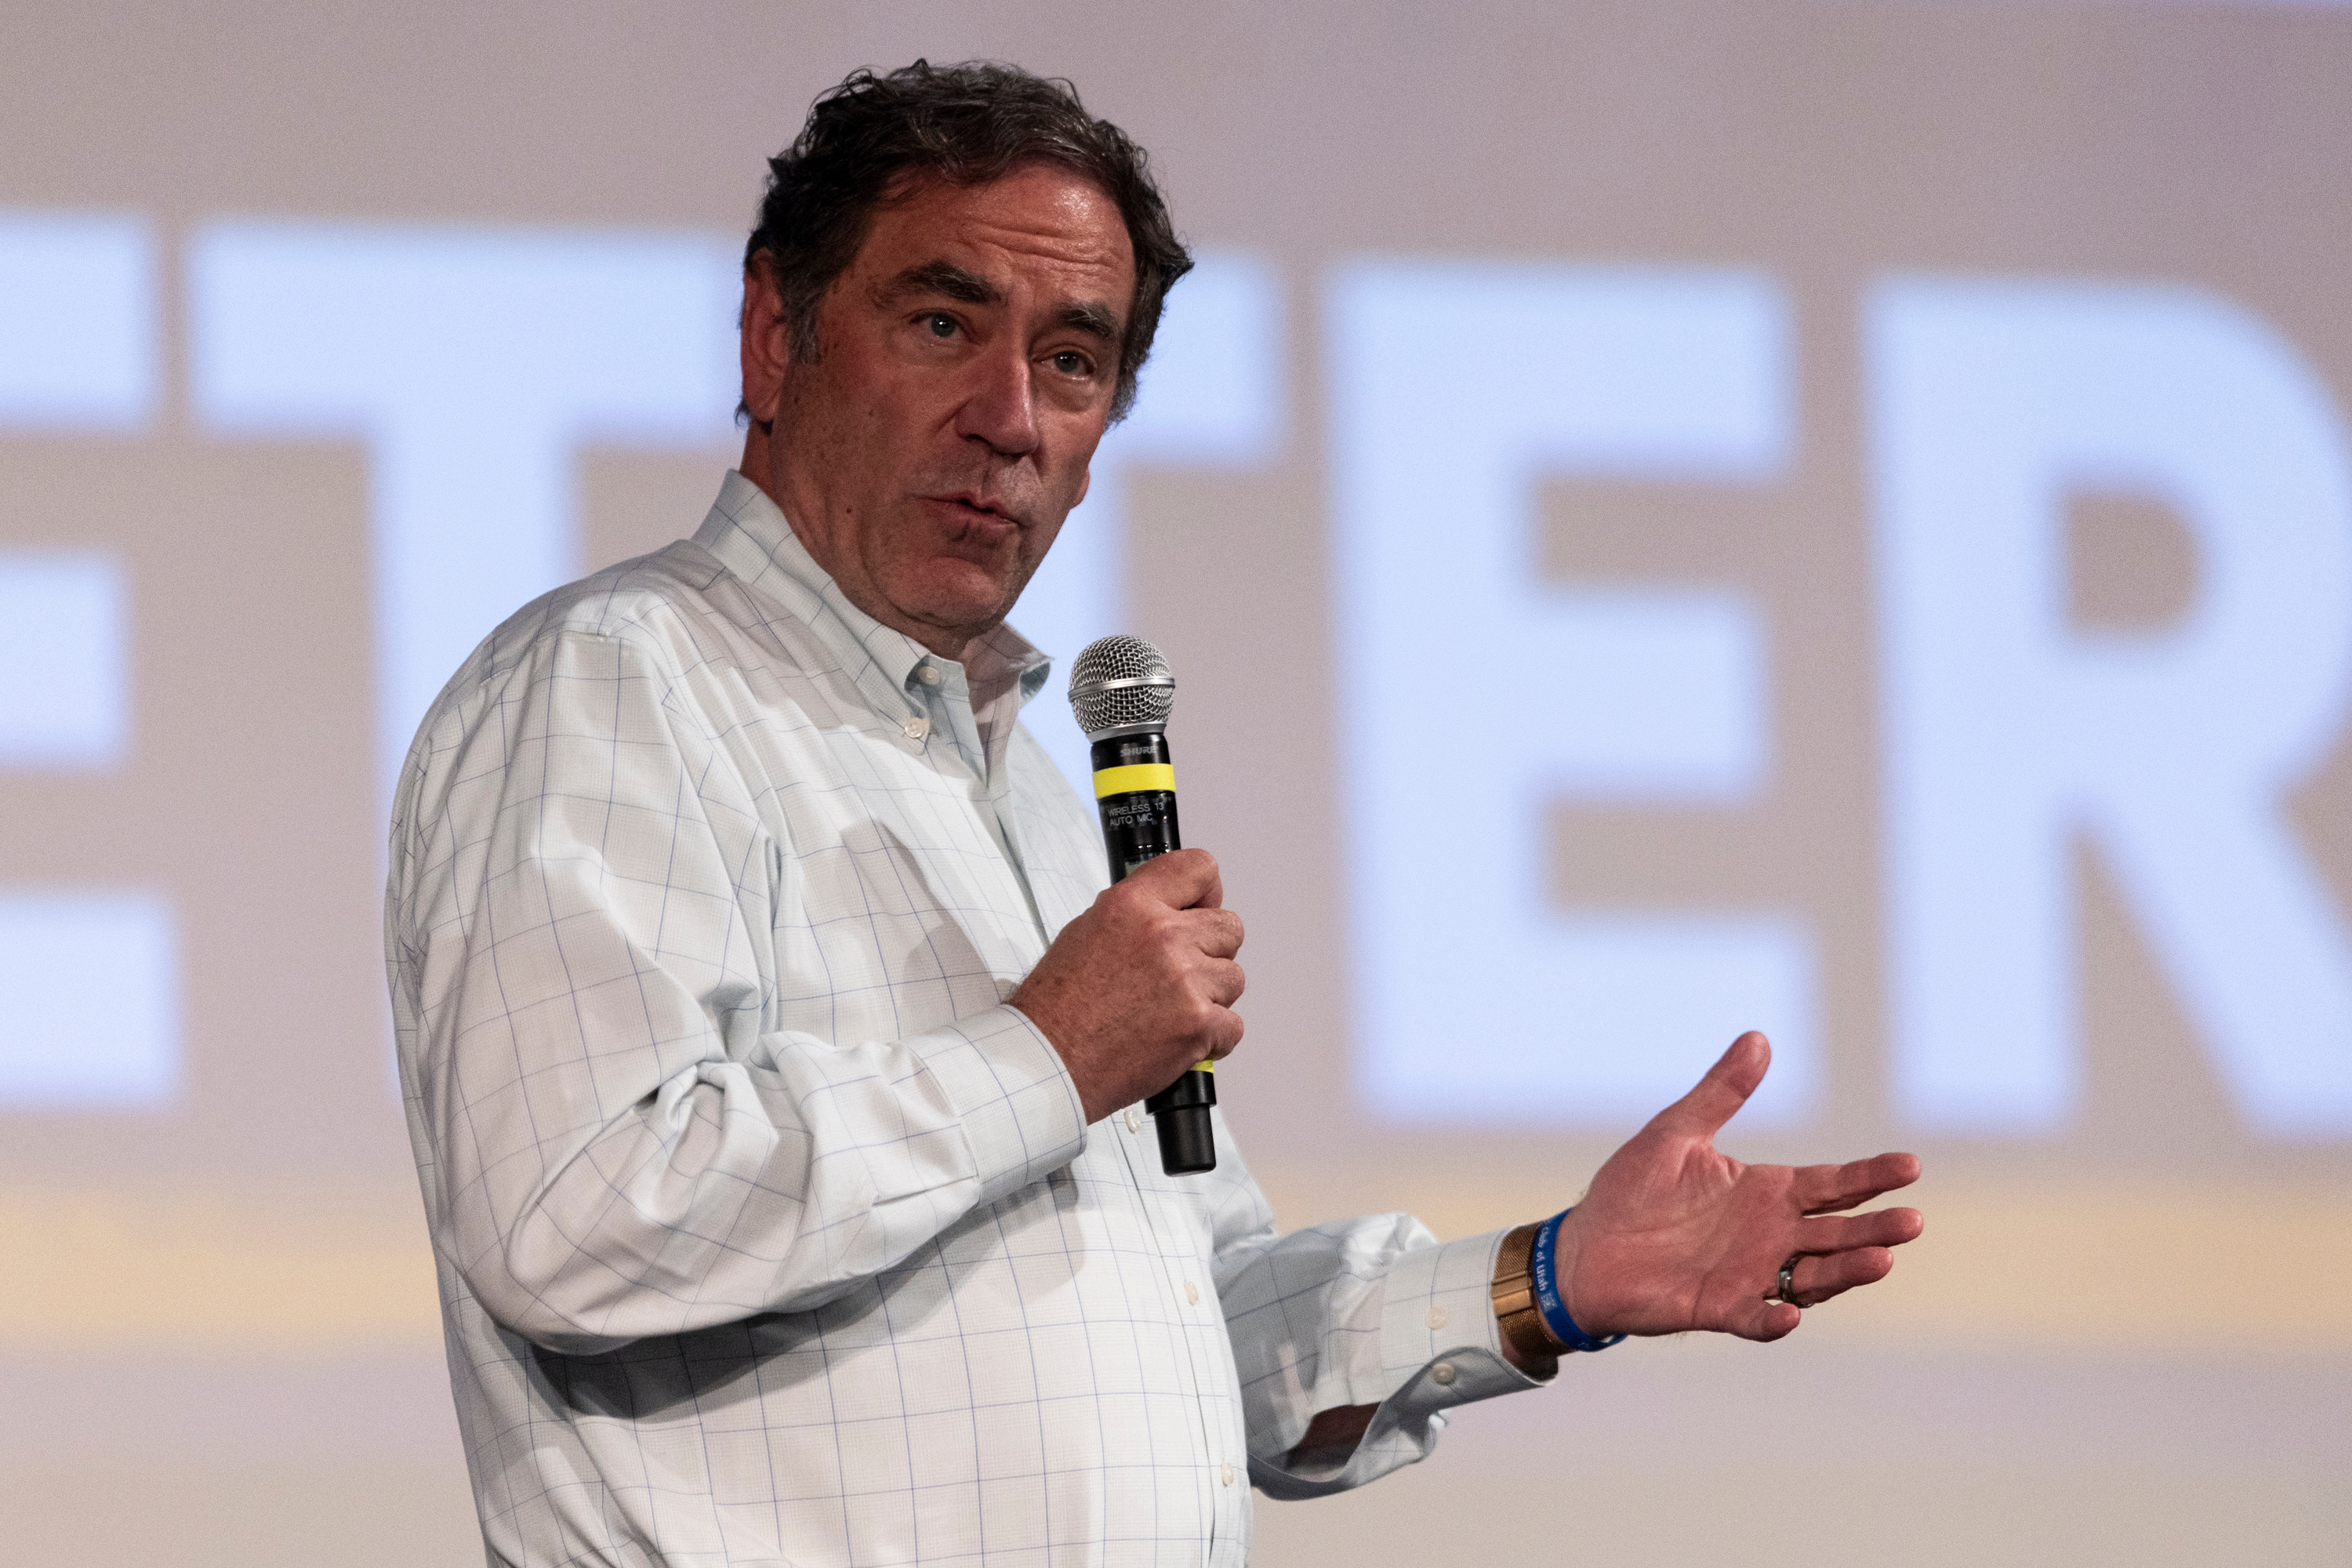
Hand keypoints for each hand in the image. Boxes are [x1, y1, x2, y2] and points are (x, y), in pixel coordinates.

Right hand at [1009, 849, 1245, 1123]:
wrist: (1049, 1061)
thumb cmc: (1057, 1008)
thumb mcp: (1086, 932)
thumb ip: (1135, 916)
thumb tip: (1168, 912)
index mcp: (1133, 905)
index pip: (1199, 869)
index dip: (1207, 893)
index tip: (1203, 909)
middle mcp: (1163, 936)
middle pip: (1229, 927)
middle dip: (1212, 951)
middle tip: (1183, 973)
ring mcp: (1185, 980)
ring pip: (1233, 978)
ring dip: (1211, 997)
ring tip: (1172, 1011)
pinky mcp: (1198, 1024)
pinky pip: (1233, 1025)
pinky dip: (1213, 1039)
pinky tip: (1180, 1039)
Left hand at [1550, 1031, 1922, 1343]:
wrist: (1584, 1247)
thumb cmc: (1633, 1191)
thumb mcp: (1677, 1131)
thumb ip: (1721, 1092)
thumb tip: (1758, 1037)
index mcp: (1765, 1193)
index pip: (1833, 1184)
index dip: (1871, 1176)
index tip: (1911, 1165)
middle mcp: (1769, 1236)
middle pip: (1837, 1233)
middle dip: (1876, 1227)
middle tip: (1912, 1221)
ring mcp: (1749, 1275)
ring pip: (1813, 1277)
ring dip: (1845, 1272)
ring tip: (1880, 1260)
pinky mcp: (1718, 1307)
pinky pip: (1754, 1317)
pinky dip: (1773, 1318)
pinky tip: (1790, 1314)